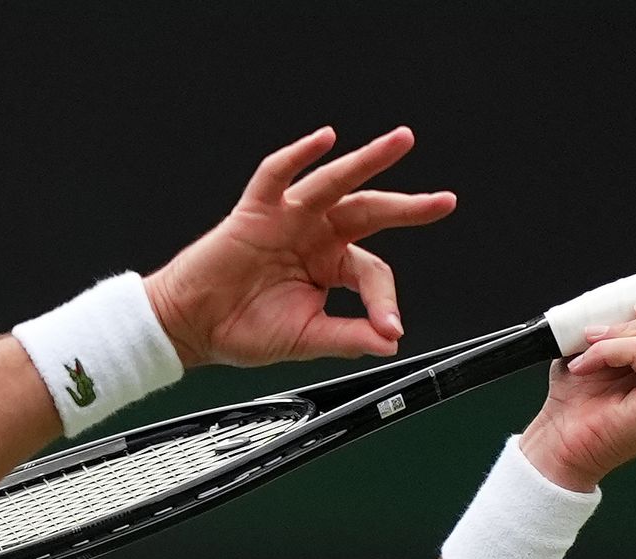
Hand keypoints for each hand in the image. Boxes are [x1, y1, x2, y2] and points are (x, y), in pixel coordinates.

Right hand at [143, 126, 455, 367]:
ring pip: (334, 182)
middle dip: (409, 206)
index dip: (384, 300)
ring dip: (368, 160)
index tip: (389, 327)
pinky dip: (300, 155)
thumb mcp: (307, 338)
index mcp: (330, 265)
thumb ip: (348, 337)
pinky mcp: (256, 211)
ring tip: (400, 142)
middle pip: (370, 211)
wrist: (192, 326)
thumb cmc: (242, 329)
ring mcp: (288, 219)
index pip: (372, 272)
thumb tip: (390, 341)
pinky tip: (324, 140)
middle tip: (443, 201)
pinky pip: (279, 175)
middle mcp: (315, 235)